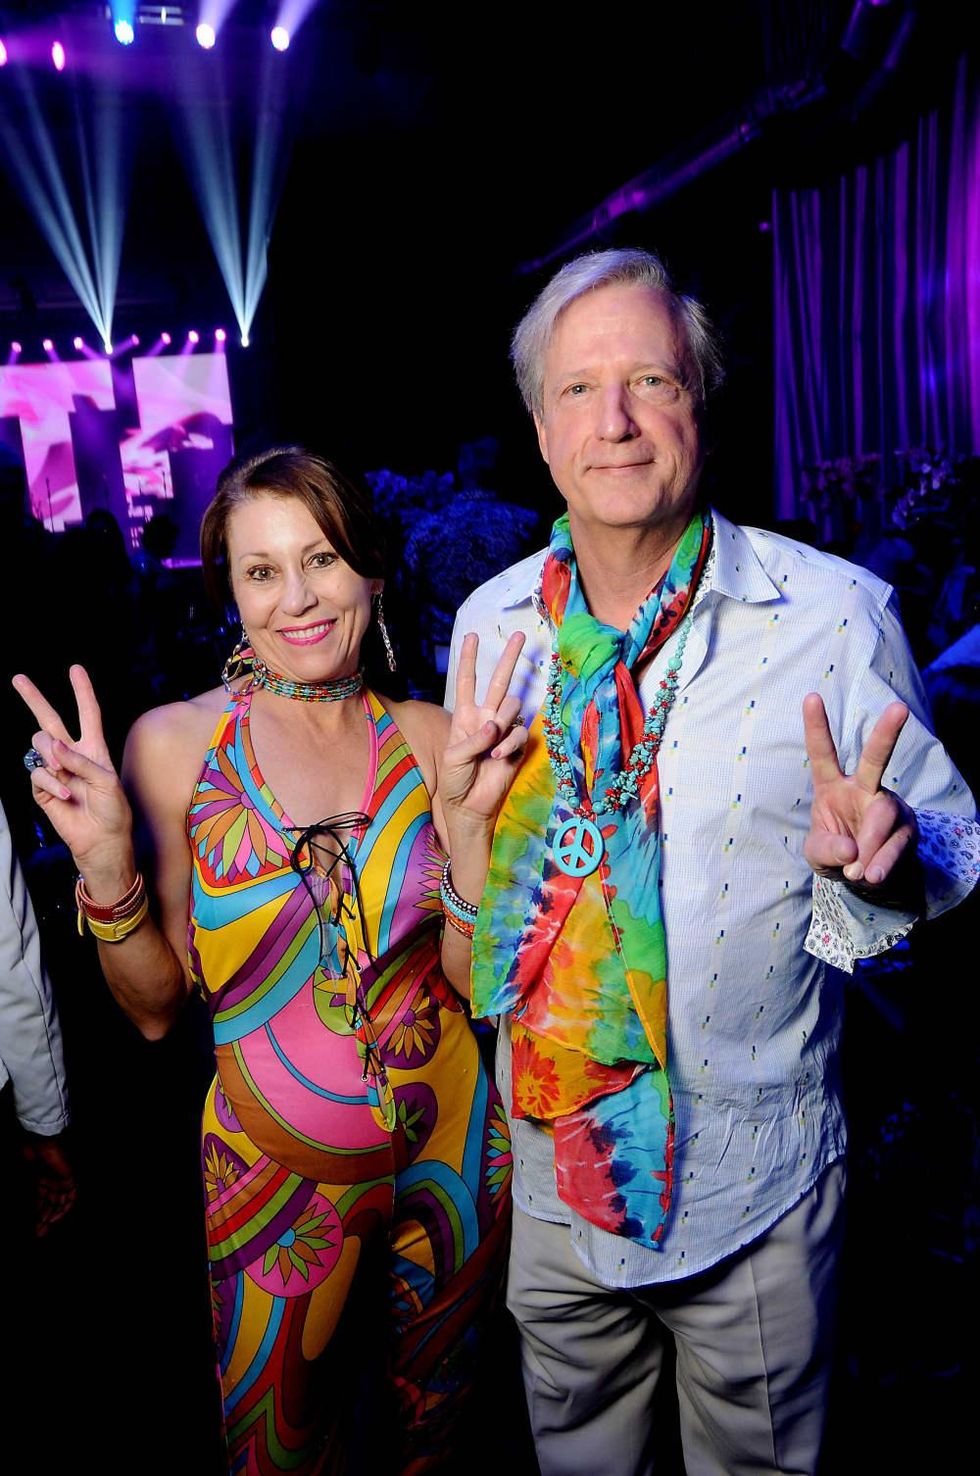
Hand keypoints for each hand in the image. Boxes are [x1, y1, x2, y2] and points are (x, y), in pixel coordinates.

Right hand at [12, 665, 133, 882]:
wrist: (102, 841)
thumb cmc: (113, 811)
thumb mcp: (107, 781)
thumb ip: (81, 761)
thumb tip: (53, 745)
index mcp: (94, 749)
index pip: (87, 713)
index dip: (81, 691)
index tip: (75, 669)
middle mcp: (72, 755)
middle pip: (50, 719)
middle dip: (33, 698)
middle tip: (18, 678)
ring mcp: (55, 770)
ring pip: (40, 745)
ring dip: (51, 756)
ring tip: (65, 776)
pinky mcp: (42, 788)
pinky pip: (37, 773)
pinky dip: (51, 782)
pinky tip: (64, 795)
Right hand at [23, 1134, 75, 1236]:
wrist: (40, 1142)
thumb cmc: (31, 1154)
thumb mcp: (28, 1177)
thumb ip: (31, 1192)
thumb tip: (28, 1209)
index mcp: (42, 1180)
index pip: (43, 1202)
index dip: (39, 1215)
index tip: (34, 1228)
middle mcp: (53, 1181)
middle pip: (52, 1205)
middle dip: (45, 1220)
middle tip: (39, 1234)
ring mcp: (62, 1180)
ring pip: (60, 1203)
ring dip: (53, 1217)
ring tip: (44, 1229)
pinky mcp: (69, 1178)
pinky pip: (70, 1196)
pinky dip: (63, 1208)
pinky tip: (54, 1219)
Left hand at [440, 632, 528, 829]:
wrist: (469, 805)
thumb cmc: (454, 779)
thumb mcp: (453, 757)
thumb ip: (473, 739)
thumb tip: (495, 724)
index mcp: (465, 715)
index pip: (467, 681)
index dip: (468, 659)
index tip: (471, 636)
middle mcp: (486, 717)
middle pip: (499, 681)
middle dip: (509, 657)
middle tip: (520, 635)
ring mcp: (503, 730)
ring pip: (513, 706)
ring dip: (504, 721)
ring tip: (492, 746)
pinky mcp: (517, 745)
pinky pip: (520, 732)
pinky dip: (510, 743)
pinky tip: (499, 757)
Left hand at [802, 693, 917, 889]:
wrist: (866, 877)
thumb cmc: (836, 854)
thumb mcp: (818, 854)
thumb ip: (827, 849)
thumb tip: (852, 850)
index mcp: (831, 786)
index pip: (823, 753)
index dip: (817, 726)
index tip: (812, 696)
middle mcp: (862, 788)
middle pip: (875, 758)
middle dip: (886, 733)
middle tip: (899, 708)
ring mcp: (888, 805)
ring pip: (883, 815)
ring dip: (869, 847)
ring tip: (858, 872)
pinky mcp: (908, 828)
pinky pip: (896, 843)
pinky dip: (882, 863)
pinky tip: (873, 875)